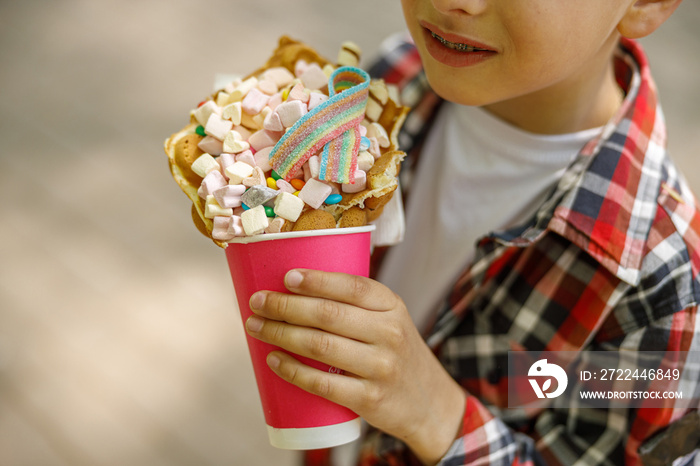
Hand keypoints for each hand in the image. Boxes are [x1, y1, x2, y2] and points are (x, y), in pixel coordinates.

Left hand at [244, 269, 465, 464]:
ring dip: (280, 334)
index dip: (317, 280)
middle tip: (257, 302)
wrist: (429, 403)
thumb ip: (356, 304)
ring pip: (320, 346)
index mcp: (392, 306)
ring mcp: (380, 368)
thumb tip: (294, 285)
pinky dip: (292, 370)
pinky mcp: (369, 399)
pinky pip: (322, 384)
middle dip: (285, 306)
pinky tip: (273, 360)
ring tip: (256, 326)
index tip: (286, 277)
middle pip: (328, 314)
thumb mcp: (390, 320)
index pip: (352, 286)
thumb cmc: (396, 353)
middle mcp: (389, 334)